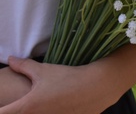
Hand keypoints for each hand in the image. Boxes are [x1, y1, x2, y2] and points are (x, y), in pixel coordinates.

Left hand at [0, 57, 117, 113]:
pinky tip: (56, 105)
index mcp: (25, 109)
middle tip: (24, 102)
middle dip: (16, 110)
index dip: (1, 108)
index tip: (5, 102)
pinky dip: (49, 112)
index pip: (1, 113)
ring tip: (44, 101)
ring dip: (33, 112)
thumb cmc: (67, 78)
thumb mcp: (43, 70)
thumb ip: (23, 66)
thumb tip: (10, 59)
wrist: (94, 87)